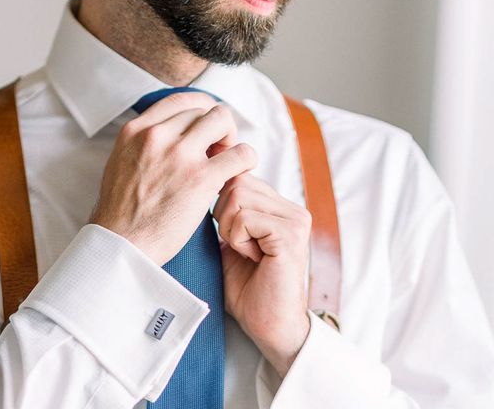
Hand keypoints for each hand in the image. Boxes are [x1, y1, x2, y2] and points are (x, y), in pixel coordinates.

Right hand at [90, 92, 256, 265]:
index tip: (205, 130)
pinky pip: (240, 153)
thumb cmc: (121, 213)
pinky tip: (239, 175)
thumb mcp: (120, 163)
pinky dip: (246, 160)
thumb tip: (166, 136)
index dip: (200, 111)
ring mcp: (179, 155)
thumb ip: (142, 145)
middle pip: (204, 109)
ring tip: (227, 162)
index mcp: (135, 131)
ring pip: (222, 120)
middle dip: (216, 127)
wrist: (120, 245)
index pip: (180, 100)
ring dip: (231, 138)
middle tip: (217, 152)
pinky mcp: (201, 179)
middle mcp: (156, 136)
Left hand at [212, 172, 311, 377]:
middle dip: (223, 215)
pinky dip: (237, 239)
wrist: (268, 325)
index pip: (239, 177)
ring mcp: (295, 219)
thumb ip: (229, 210)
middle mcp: (293, 209)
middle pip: (236, 181)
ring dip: (230, 228)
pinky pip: (243, 218)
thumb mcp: (232, 239)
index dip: (221, 204)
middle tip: (238, 246)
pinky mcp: (290, 234)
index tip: (230, 236)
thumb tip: (207, 181)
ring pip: (238, 194)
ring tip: (246, 252)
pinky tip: (252, 258)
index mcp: (280, 207)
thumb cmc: (247, 288)